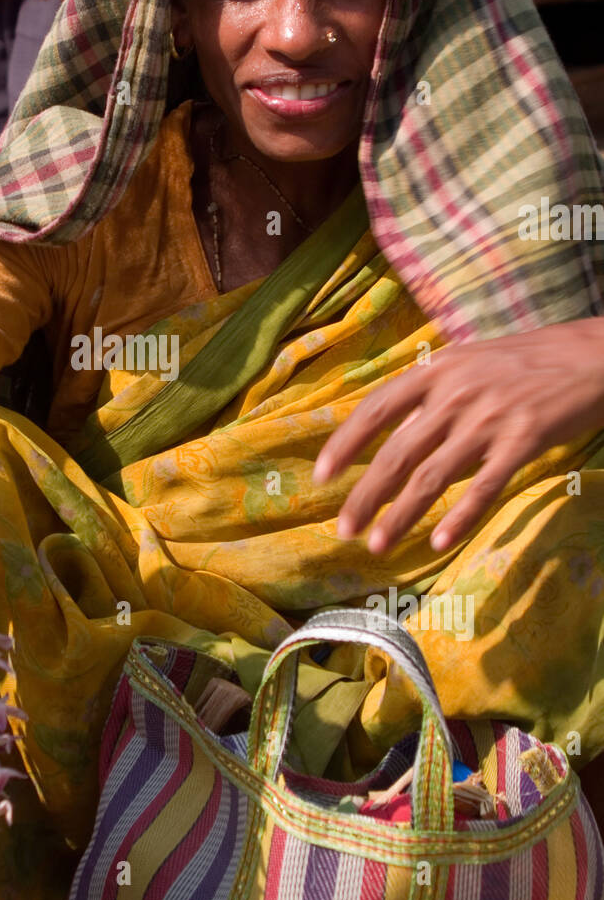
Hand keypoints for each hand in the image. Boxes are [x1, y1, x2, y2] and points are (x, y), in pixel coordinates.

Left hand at [313, 318, 603, 554]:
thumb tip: (389, 432)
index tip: (321, 476)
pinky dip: (460, 517)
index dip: (344, 444)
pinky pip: (484, 486)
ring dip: (401, 515)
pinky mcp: (524, 439)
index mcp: (436, 370)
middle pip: (397, 453)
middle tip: (344, 530)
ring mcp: (489, 417)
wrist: (590, 355)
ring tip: (378, 545)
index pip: (375, 410)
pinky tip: (438, 542)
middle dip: (365, 495)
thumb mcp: (467, 363)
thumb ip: (429, 395)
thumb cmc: (523, 362)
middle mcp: (455, 393)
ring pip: (432, 476)